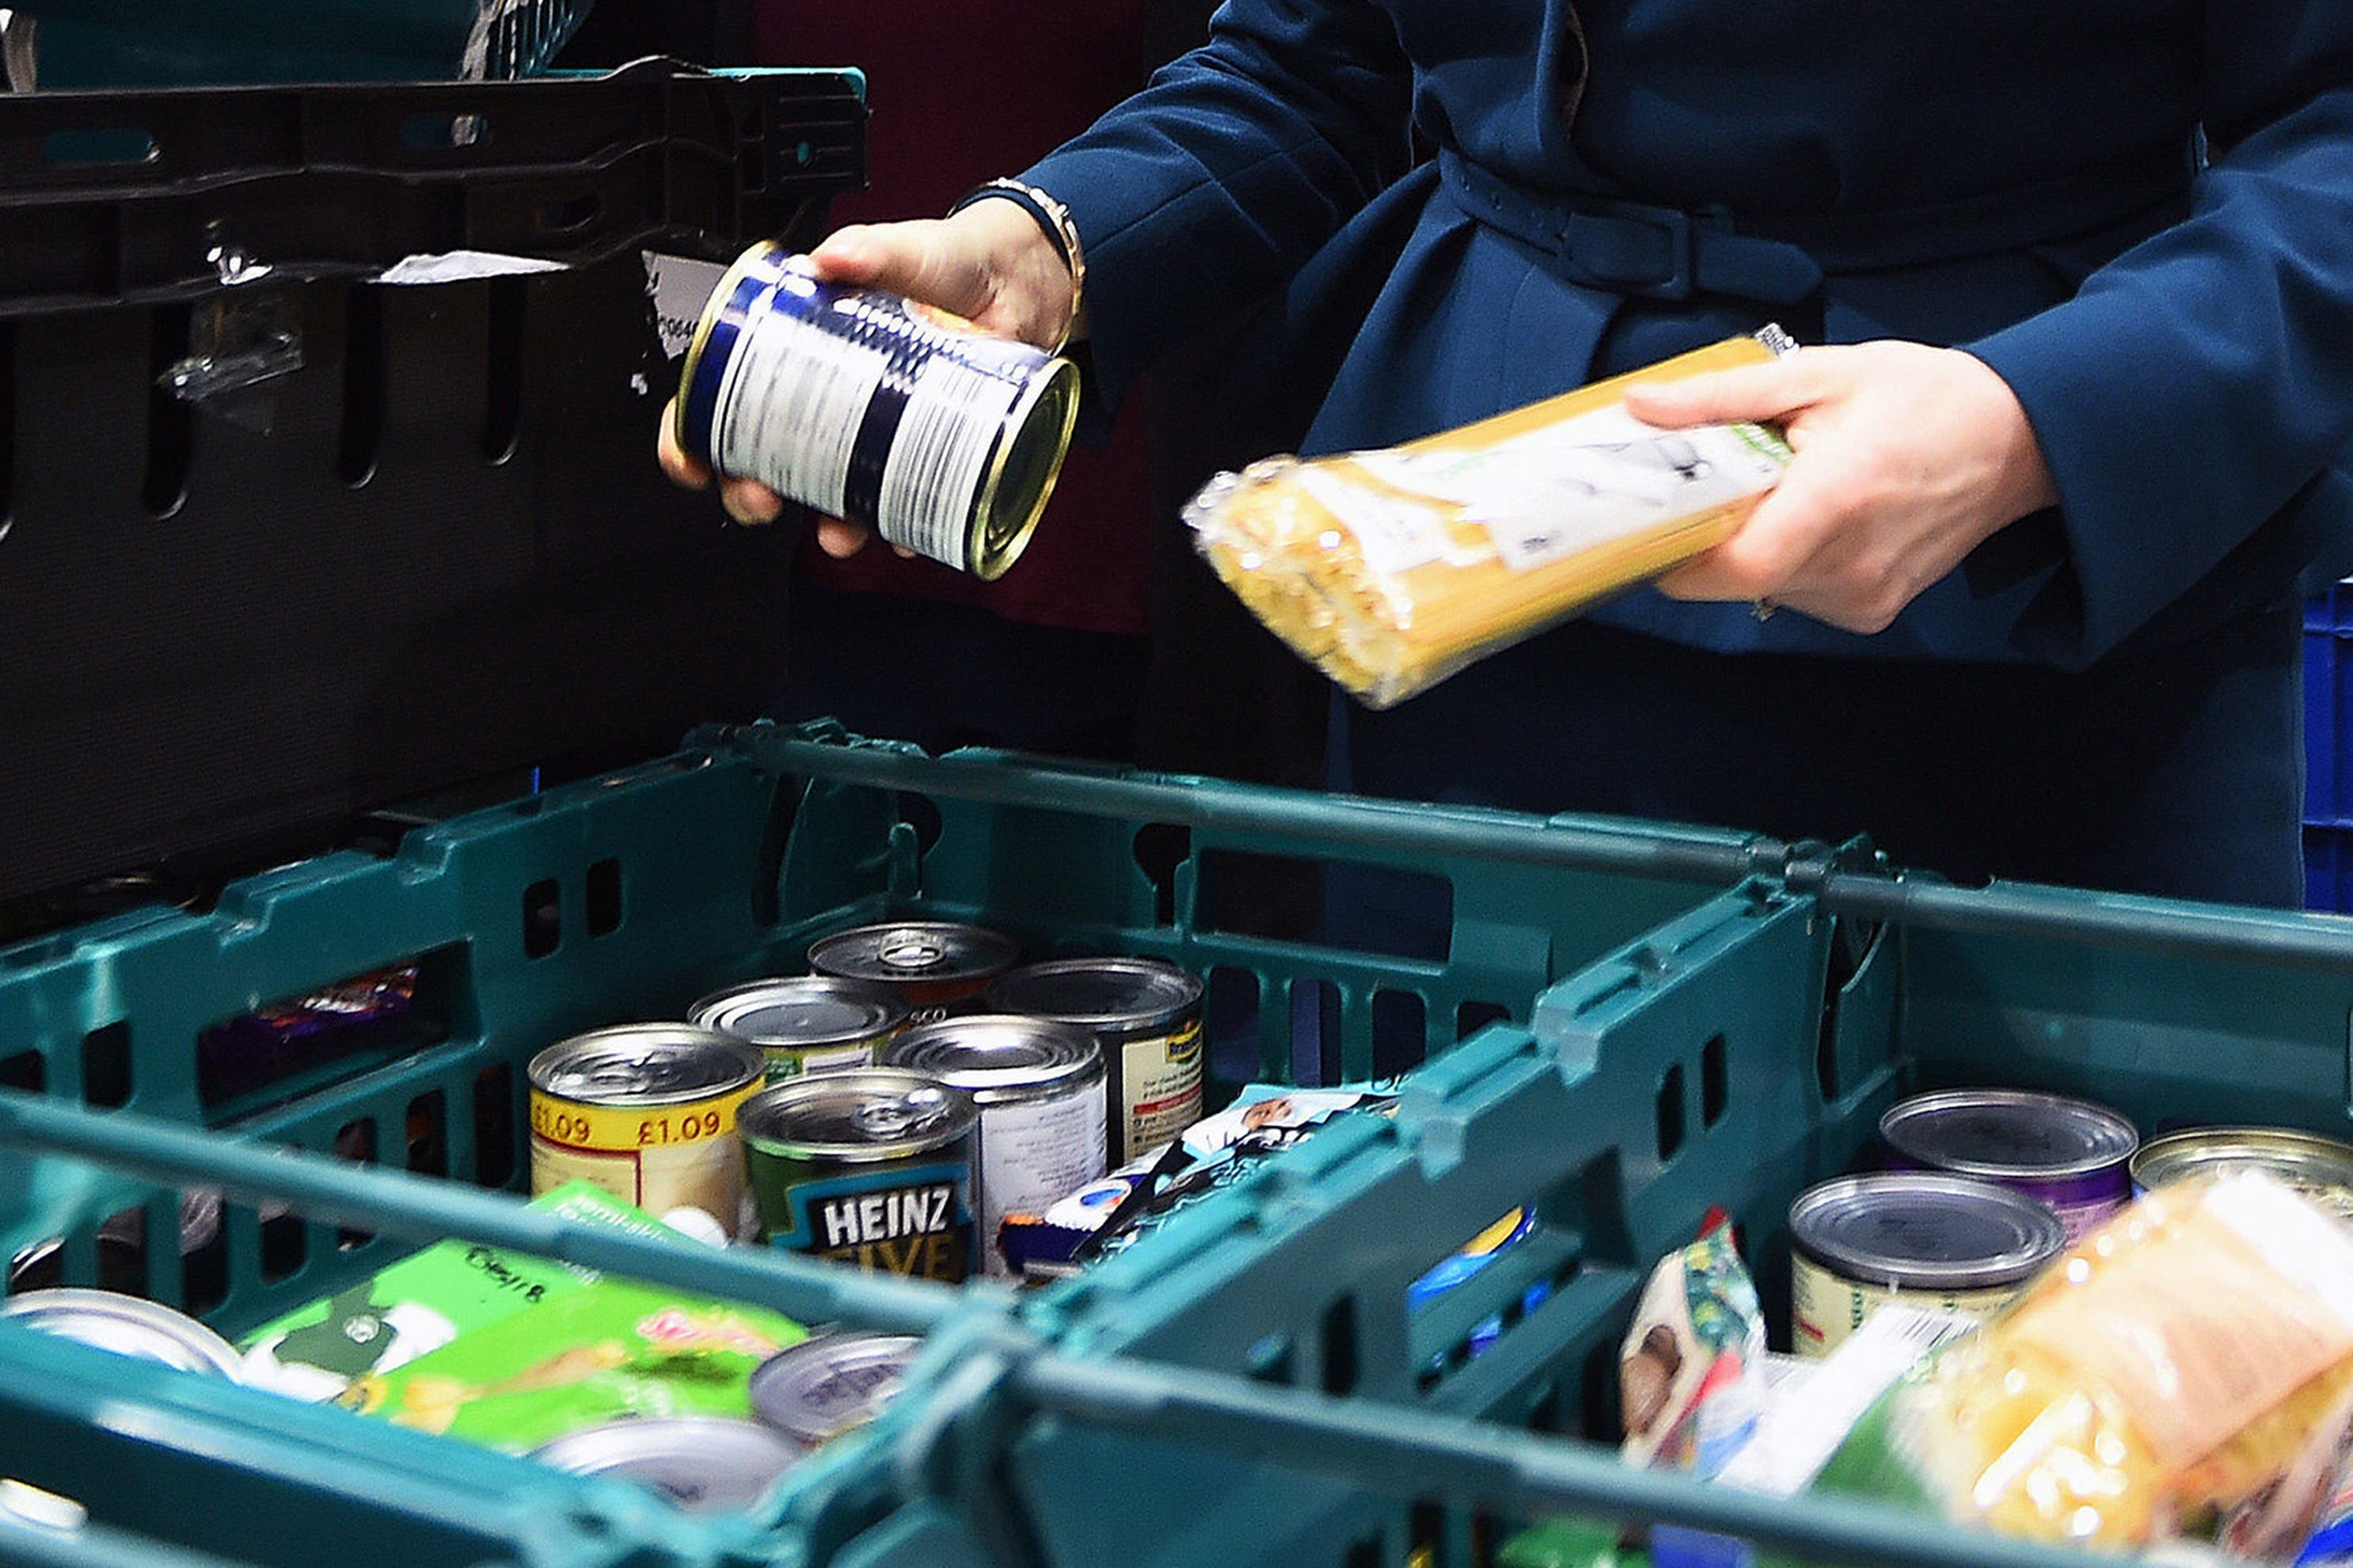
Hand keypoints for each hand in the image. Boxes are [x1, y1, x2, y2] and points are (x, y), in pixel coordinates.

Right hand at [656, 198, 1079, 558]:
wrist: (1021, 284)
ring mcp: (875, 430)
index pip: (723, 396)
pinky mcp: (925, 452)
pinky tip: (905, 535)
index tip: (689, 458)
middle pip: (765, 459)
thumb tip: (832, 258)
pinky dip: (902, 527)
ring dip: (826, 524)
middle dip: (749, 491)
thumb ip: (870, 248)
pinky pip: (905, 503)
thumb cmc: (949, 263)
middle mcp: (830, 397)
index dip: (692, 433)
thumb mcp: (905, 249)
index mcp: (801, 347)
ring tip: (836, 531)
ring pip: (830, 494)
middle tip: (759, 497)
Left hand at [1623, 342, 2059, 633]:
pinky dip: (1785, 561)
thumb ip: (1722, 397)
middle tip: (1716, 488)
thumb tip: (1641, 405)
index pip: (1735, 565)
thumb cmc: (1922, 398)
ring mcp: (1866, 596)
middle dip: (1708, 538)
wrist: (2017, 439)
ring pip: (1761, 590)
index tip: (1652, 524)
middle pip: (1736, 579)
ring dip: (1749, 548)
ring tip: (1783, 492)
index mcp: (1839, 498)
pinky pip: (1796, 596)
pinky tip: (1815, 519)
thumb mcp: (1818, 374)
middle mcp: (1853, 562)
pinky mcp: (1872, 612)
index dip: (1678, 555)